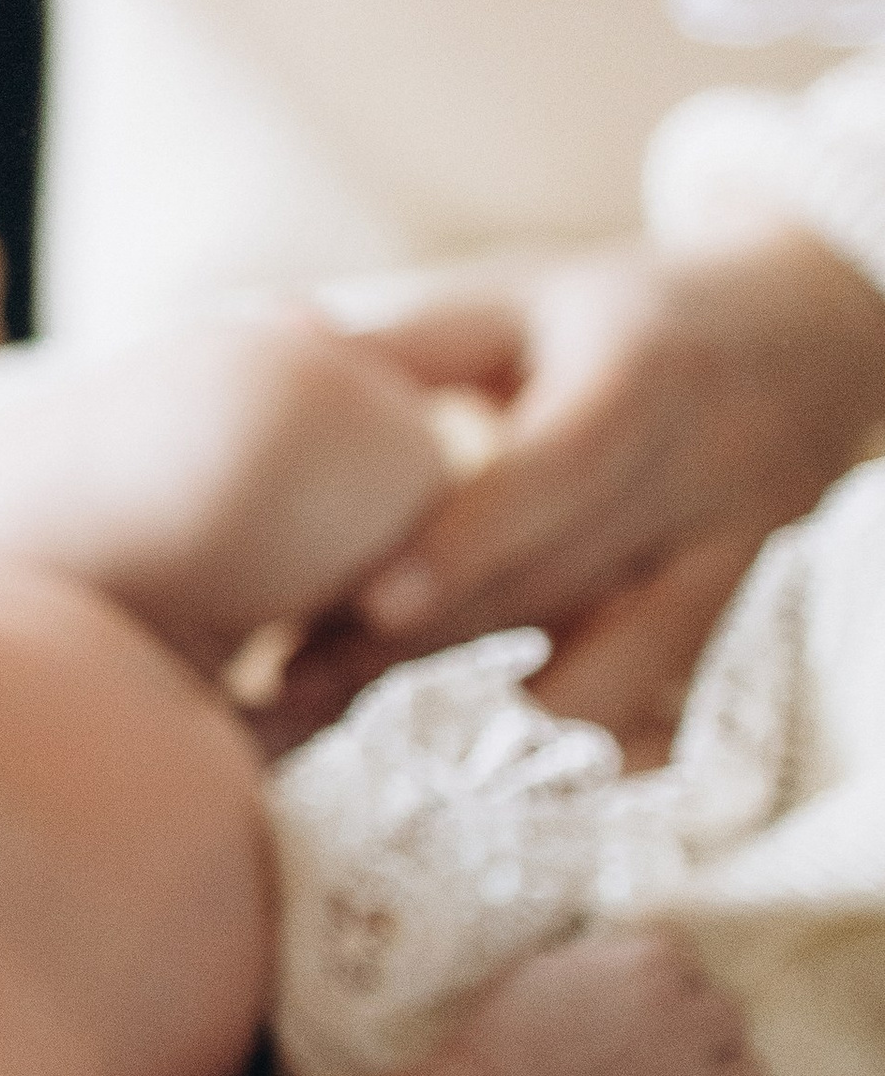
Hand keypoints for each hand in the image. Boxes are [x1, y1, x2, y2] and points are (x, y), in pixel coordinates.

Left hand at [280, 232, 884, 764]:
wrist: (807, 334)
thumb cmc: (614, 316)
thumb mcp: (522, 301)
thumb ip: (402, 338)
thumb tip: (267, 342)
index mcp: (637, 375)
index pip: (558, 466)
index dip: (470, 539)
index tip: (373, 604)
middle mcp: (698, 473)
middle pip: (557, 584)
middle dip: (418, 653)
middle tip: (285, 697)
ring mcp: (729, 557)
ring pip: (600, 663)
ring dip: (473, 719)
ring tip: (345, 746)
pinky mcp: (735, 617)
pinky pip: (642, 697)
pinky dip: (550, 736)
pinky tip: (454, 774)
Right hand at [452, 929, 847, 1075]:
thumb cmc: (501, 1044)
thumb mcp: (544, 969)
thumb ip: (605, 960)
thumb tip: (637, 959)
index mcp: (653, 959)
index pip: (685, 966)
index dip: (658, 996)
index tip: (625, 1021)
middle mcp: (690, 1011)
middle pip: (724, 1016)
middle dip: (693, 1039)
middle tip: (638, 1070)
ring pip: (747, 1071)